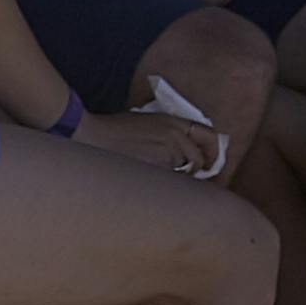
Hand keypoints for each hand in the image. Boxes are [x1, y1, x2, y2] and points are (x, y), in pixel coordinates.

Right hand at [68, 102, 223, 179]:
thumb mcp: (147, 121)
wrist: (91, 134)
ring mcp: (167, 152)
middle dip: (194, 170)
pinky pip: (169, 180)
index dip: (214, 151)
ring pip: (182, 172)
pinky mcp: (157, 167)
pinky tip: (147, 179)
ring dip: (174, 177)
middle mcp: (175, 135)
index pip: (209, 135)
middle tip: (187, 177)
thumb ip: (169, 133)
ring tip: (154, 174)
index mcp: (173, 121)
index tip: (210, 161)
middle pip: (197, 159)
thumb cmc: (112, 129)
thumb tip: (184, 151)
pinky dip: (163, 183)